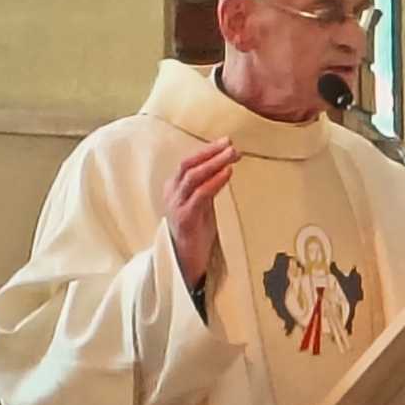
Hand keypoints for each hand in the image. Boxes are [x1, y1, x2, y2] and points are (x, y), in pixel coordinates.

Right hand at [165, 140, 238, 293]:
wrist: (185, 262)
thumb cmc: (195, 232)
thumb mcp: (202, 204)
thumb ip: (208, 186)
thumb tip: (225, 165)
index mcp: (174, 188)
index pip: (189, 162)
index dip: (207, 150)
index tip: (226, 142)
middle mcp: (172, 194)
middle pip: (189, 165)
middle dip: (210, 152)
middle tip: (230, 143)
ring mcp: (177, 206)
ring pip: (193, 176)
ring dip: (214, 162)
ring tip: (232, 154)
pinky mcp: (185, 219)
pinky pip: (201, 195)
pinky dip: (215, 181)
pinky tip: (227, 173)